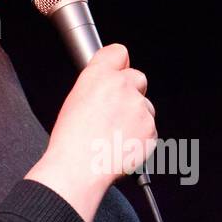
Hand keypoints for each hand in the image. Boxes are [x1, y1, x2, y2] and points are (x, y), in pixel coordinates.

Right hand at [25, 43, 155, 221]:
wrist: (79, 169)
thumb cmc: (70, 140)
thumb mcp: (74, 100)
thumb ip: (96, 85)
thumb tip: (107, 86)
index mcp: (99, 76)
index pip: (119, 53)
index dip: (119, 64)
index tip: (118, 72)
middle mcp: (122, 86)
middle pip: (138, 77)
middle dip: (131, 91)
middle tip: (115, 112)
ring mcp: (139, 108)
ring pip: (145, 106)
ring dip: (136, 117)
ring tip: (114, 135)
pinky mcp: (150, 129)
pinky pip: (150, 129)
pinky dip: (140, 137)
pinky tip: (121, 145)